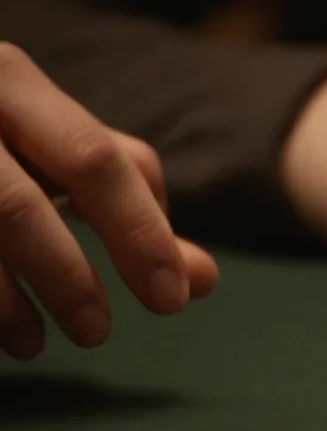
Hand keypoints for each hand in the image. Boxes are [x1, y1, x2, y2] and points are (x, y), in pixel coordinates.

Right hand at [0, 44, 217, 360]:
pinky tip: (0, 334)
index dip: (142, 234)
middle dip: (67, 275)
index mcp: (18, 86)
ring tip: (37, 345)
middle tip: (98, 333)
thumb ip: (130, 210)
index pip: (100, 162)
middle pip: (21, 204)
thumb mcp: (59, 155)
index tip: (173, 298)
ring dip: (9, 300)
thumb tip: (201, 279)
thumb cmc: (1, 142)